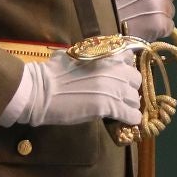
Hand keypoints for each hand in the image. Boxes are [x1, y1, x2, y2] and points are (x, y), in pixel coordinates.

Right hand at [2, 49, 143, 127]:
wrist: (40, 90)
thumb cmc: (51, 72)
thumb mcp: (74, 55)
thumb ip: (90, 56)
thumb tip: (94, 58)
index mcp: (106, 55)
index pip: (129, 59)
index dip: (125, 69)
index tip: (119, 76)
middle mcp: (115, 70)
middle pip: (135, 80)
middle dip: (129, 87)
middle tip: (119, 95)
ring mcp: (114, 89)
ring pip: (134, 98)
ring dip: (129, 104)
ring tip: (121, 110)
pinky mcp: (110, 107)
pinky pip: (131, 115)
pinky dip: (131, 119)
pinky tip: (127, 121)